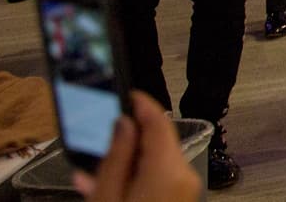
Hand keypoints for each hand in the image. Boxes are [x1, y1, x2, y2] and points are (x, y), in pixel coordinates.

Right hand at [72, 91, 200, 201]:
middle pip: (158, 141)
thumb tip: (122, 124)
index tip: (128, 94)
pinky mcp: (180, 199)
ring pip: (157, 161)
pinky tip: (114, 186)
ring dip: (131, 159)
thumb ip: (115, 159)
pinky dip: (137, 176)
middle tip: (101, 137)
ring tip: (99, 169)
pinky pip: (159, 179)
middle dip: (130, 136)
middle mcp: (184, 176)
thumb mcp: (107, 197)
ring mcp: (186, 189)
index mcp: (169, 171)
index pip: (159, 122)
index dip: (143, 104)